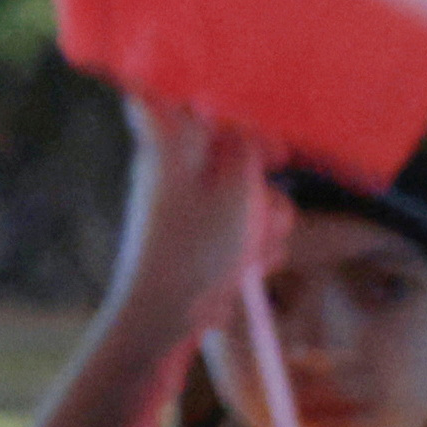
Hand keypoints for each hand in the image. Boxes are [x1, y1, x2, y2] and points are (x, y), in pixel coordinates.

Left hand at [116, 95, 268, 328]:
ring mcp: (189, 216)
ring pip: (248, 202)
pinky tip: (248, 271)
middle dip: (260, 187)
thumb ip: (246, 152)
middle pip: (233, 161)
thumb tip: (246, 130)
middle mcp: (176, 178)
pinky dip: (255, 250)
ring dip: (265, 226)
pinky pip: (243, 235)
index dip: (226, 115)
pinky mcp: (202, 248)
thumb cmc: (194, 252)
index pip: (182, 105)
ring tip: (251, 253)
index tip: (261, 140)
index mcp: (171, 152)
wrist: (161, 322)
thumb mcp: (235, 193)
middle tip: (261, 212)